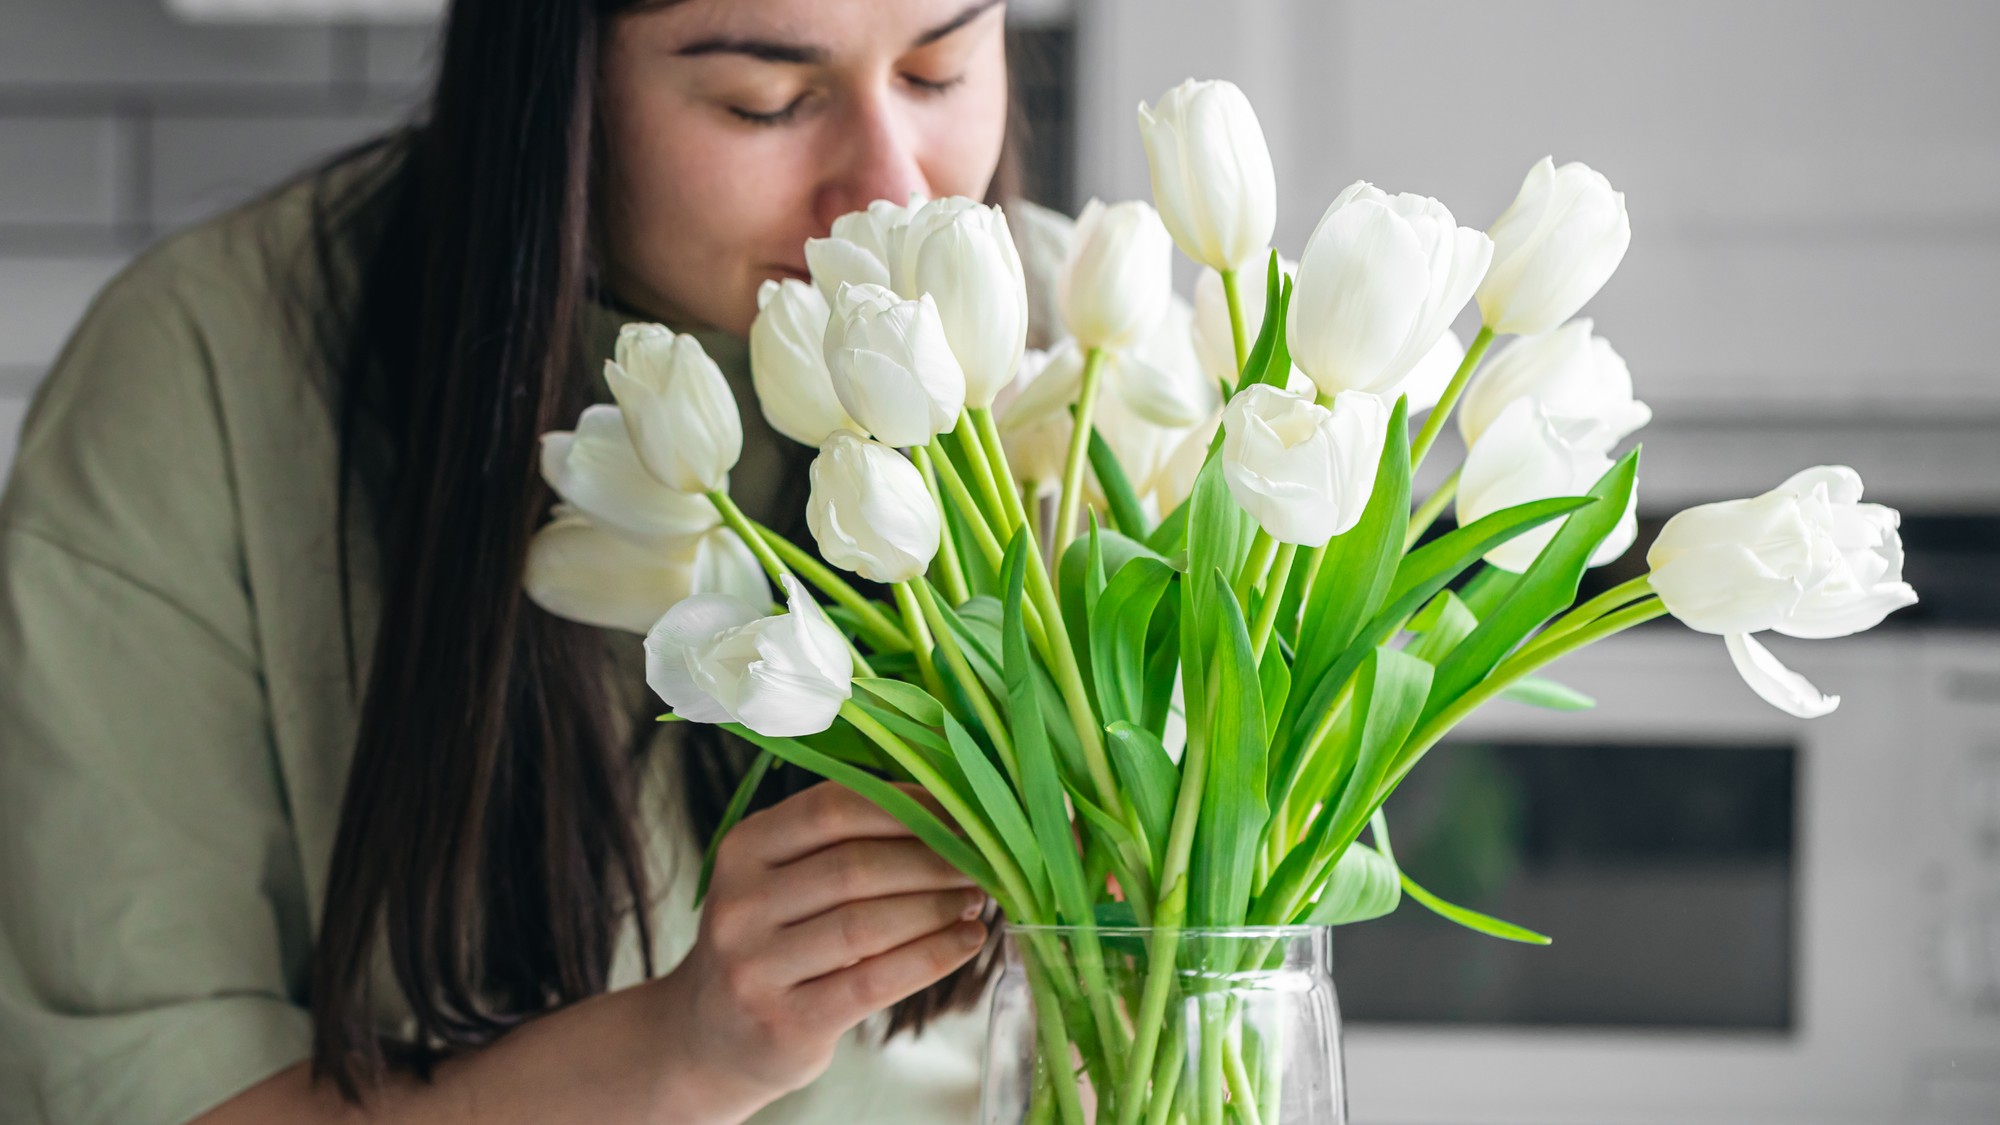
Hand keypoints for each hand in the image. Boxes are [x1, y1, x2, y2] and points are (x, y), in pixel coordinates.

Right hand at [655, 781, 988, 1120]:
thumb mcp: (781, 879)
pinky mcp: (786, 1021)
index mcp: (743, 848)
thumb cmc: (772, 941)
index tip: (961, 813)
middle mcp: (740, 903)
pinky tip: (966, 942)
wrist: (711, 1035)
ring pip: (868, 924)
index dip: (907, 807)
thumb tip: (951, 813)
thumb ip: (845, 843)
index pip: (833, 808)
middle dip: (933, 860)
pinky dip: (933, 956)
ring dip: (937, 908)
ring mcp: (756, 966)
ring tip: (975, 901)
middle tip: (981, 862)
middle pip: (856, 866)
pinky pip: (875, 980)